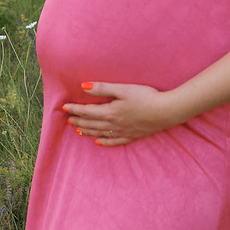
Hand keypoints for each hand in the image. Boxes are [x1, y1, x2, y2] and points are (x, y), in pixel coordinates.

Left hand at [61, 81, 183, 146]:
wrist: (166, 111)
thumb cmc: (146, 97)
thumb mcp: (123, 89)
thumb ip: (102, 89)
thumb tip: (83, 87)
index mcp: (110, 112)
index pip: (86, 111)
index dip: (74, 109)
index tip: (64, 108)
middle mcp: (113, 124)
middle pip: (91, 123)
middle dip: (78, 120)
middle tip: (67, 120)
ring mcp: (123, 132)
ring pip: (100, 133)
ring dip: (87, 131)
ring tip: (77, 130)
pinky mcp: (132, 136)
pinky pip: (114, 142)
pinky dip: (105, 142)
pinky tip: (98, 143)